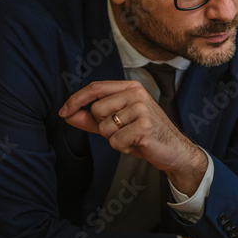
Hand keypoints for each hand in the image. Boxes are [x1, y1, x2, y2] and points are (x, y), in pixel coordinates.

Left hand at [59, 80, 207, 194]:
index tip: (64, 111)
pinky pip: (115, 141)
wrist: (174, 150)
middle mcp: (137, 94)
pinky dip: (123, 147)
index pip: (95, 88)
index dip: (76, 99)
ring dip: (114, 138)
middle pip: (97, 109)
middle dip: (103, 126)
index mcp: (131, 87)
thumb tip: (68, 115)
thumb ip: (92, 119)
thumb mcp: (116, 124)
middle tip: (123, 130)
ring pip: (105, 127)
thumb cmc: (144, 134)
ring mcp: (142, 109)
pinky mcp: (144, 126)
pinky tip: (137, 144)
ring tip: (132, 137)